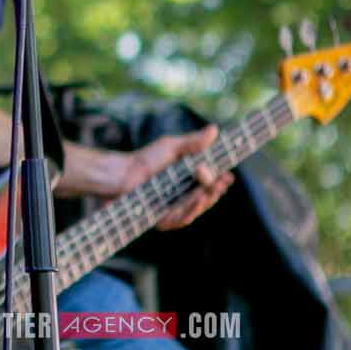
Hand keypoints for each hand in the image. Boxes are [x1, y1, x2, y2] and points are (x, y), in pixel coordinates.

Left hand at [112, 126, 234, 229]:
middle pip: (207, 198)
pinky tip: (197, 200)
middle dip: (216, 191)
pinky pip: (180, 219)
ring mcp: (174, 209)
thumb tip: (214, 129)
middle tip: (222, 181)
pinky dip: (191, 211)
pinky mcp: (163, 219)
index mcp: (189, 181)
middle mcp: (184, 197)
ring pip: (196, 210)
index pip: (210, 184)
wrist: (121, 173)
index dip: (220, 181)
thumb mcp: (171, 147)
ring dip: (206, 201)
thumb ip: (192, 142)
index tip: (228, 175)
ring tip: (211, 190)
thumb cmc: (145, 159)